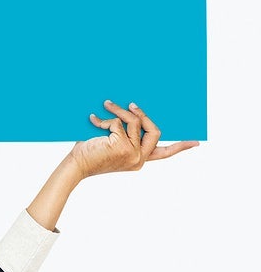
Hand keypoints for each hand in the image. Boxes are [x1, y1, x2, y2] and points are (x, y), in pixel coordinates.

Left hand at [69, 100, 198, 179]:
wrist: (75, 165)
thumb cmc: (91, 152)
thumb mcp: (114, 142)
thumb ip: (128, 134)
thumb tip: (136, 110)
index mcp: (139, 160)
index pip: (164, 153)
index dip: (181, 146)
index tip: (196, 142)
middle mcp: (139, 160)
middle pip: (156, 131)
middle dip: (144, 115)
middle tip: (130, 105)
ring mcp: (132, 155)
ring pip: (135, 123)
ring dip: (119, 111)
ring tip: (105, 105)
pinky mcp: (122, 147)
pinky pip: (120, 123)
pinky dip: (105, 119)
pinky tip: (92, 120)